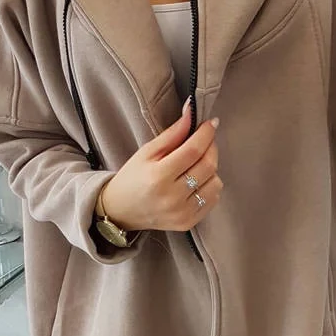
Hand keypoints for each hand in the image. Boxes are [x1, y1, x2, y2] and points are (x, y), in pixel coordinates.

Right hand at [98, 99, 222, 232]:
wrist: (120, 211)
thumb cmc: (132, 178)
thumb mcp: (146, 152)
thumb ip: (172, 133)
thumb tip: (191, 112)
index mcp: (158, 177)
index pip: (193, 150)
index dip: (206, 133)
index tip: (211, 123)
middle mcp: (172, 197)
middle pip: (208, 166)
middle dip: (211, 147)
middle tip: (205, 140)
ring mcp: (182, 213)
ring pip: (215, 183)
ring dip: (211, 168)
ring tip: (198, 163)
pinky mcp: (188, 223)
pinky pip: (213, 199)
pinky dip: (210, 186)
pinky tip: (197, 181)